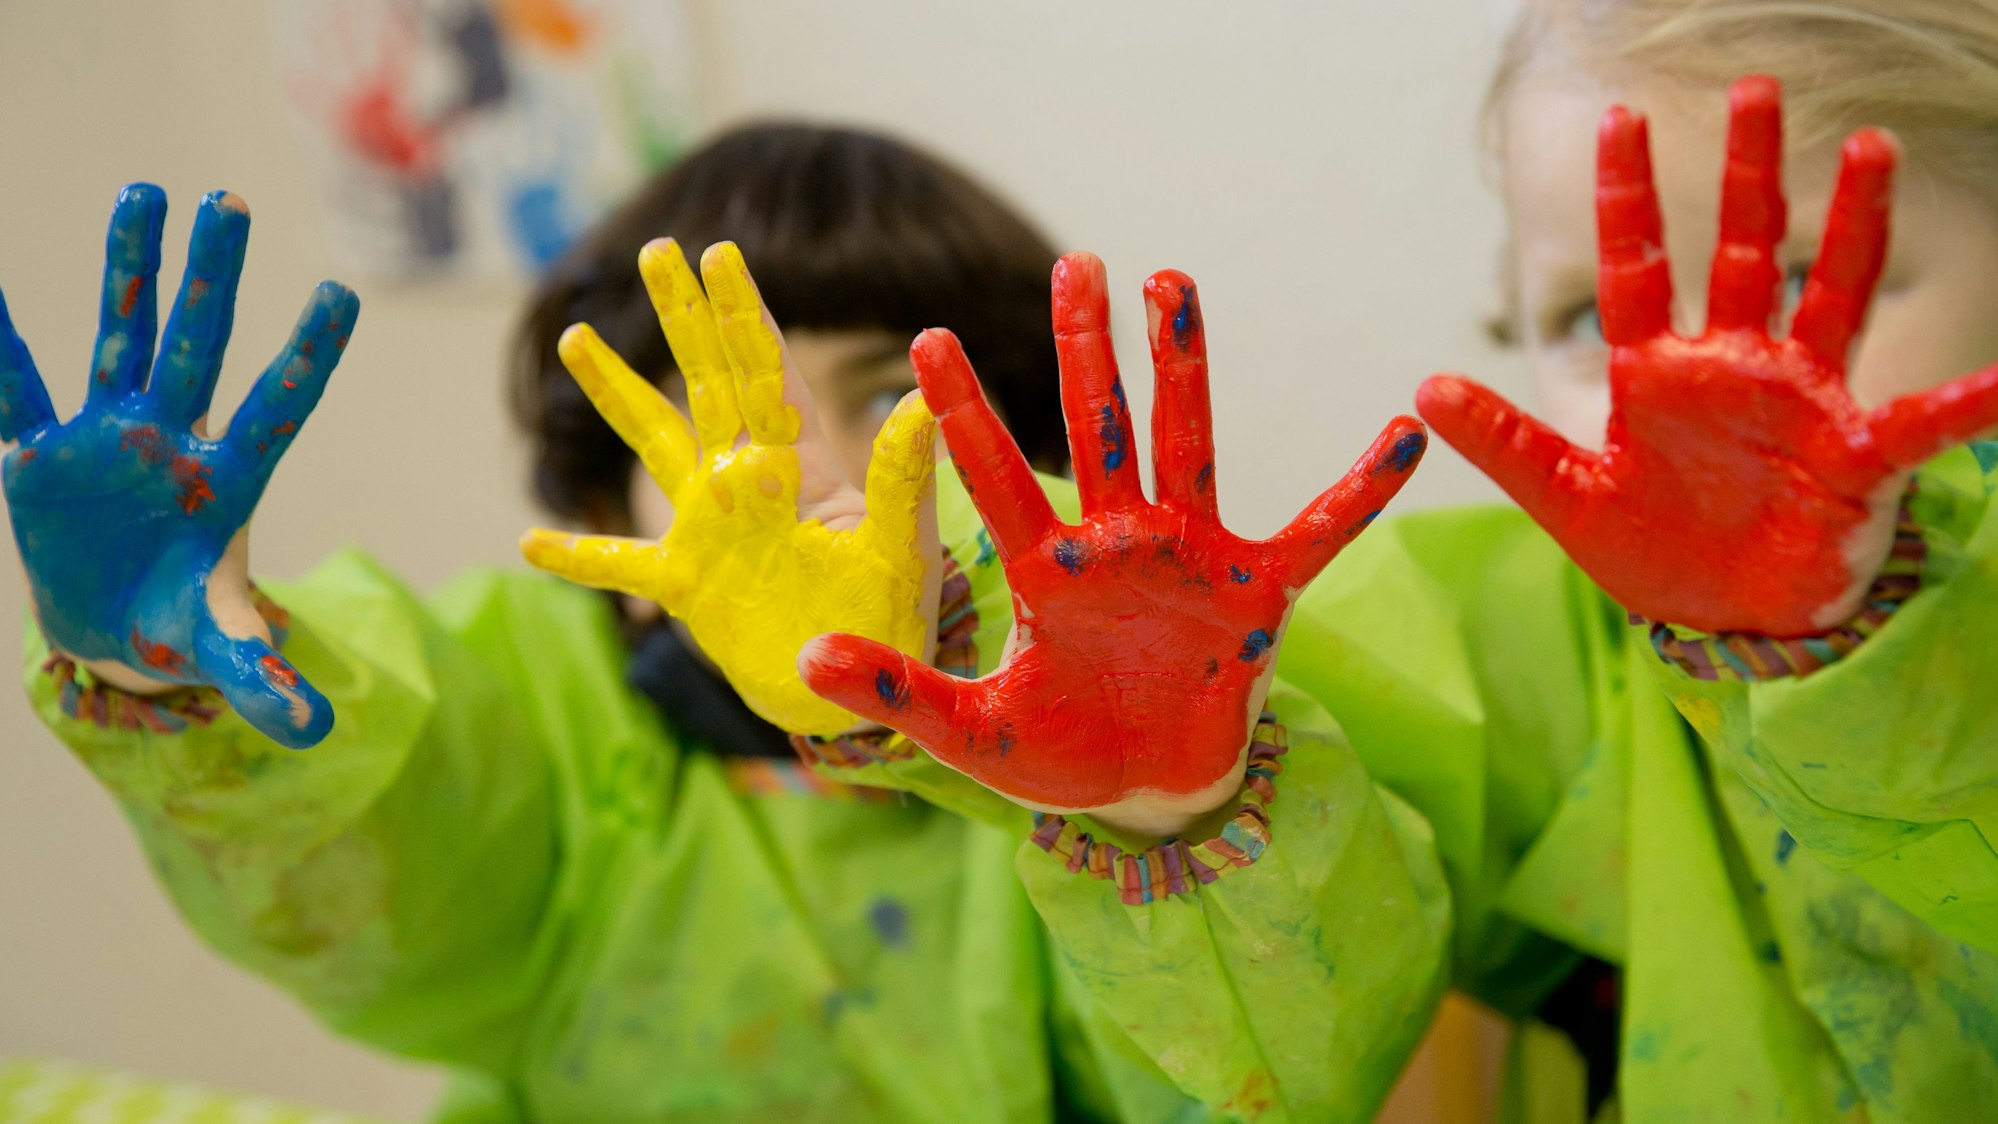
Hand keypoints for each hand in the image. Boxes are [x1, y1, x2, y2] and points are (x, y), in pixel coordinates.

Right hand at [1, 185, 358, 747]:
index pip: (278, 408)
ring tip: (145, 191)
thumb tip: (314, 731)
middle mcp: (174, 440)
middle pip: (200, 347)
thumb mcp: (221, 652)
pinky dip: (0, 345)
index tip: (342, 293)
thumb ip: (264, 682)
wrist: (113, 623)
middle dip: (213, 278)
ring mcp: (110, 435)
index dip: (306, 357)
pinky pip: (18, 388)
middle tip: (232, 201)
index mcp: (229, 481)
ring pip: (123, 335)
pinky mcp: (45, 450)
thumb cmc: (178, 625)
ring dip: (131, 269)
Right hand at [521, 240, 938, 736]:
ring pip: (653, 443)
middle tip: (656, 250)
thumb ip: (902, 476)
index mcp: (800, 466)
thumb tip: (921, 398)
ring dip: (616, 392)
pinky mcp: (686, 584)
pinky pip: (618, 563)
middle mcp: (749, 482)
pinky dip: (576, 555)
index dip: (742, 313)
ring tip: (577, 336)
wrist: (858, 695)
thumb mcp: (900, 545)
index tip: (719, 253)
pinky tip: (529, 540)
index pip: (765, 373)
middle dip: (683, 317)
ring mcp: (710, 528)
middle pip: (707, 382)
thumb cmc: (892, 618)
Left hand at [800, 253, 1425, 836]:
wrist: (1149, 794)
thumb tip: (805, 660)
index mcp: (1046, 571)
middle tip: (1073, 260)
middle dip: (1084, 348)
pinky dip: (1359, 491)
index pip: (995, 476)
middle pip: (1097, 427)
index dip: (964, 412)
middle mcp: (1117, 544)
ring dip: (1182, 367)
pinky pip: (1316, 532)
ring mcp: (1189, 559)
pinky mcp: (1254, 594)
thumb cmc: (1065, 755)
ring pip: (1187, 446)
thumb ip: (898, 693)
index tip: (928, 340)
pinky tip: (1405, 434)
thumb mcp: (971, 735)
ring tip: (1172, 283)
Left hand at [1419, 76, 1997, 636]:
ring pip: (1830, 293)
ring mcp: (1799, 401)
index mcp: (1658, 373)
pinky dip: (1963, 407)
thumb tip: (1426, 388)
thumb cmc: (1653, 551)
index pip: (1638, 267)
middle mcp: (1733, 367)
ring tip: (1867, 150)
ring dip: (1850, 225)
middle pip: (1742, 250)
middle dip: (1747, 175)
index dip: (1630, 197)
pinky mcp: (1852, 457)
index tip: (1621, 120)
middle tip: (1758, 90)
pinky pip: (1916, 423)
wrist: (1722, 619)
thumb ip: (1506, 443)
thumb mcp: (1567, 500)